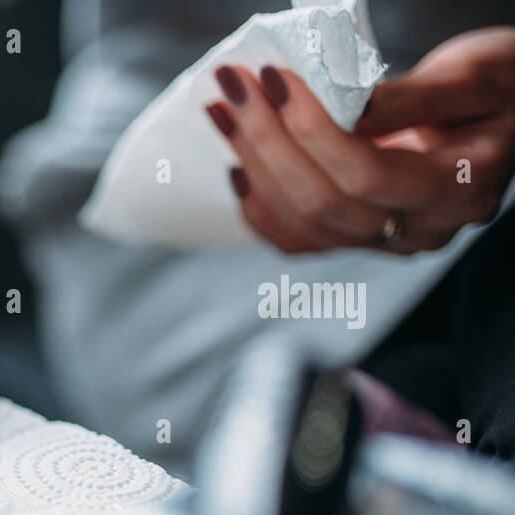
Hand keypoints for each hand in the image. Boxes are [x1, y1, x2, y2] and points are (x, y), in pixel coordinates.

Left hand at [205, 27, 514, 254]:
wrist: (512, 117)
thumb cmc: (503, 87)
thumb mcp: (471, 77)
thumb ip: (408, 98)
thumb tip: (343, 105)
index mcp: (461, 187)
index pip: (367, 175)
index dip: (313, 130)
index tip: (276, 78)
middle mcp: (424, 229)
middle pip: (325, 204)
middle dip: (269, 142)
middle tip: (235, 87)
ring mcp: (390, 241)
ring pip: (304, 225)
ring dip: (254, 166)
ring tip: (224, 112)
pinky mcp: (361, 238)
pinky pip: (299, 240)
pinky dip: (260, 205)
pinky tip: (237, 165)